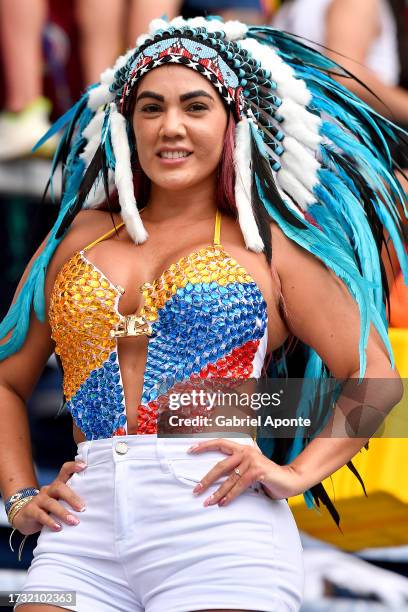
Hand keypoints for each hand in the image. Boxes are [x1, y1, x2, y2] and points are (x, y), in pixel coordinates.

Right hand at [11, 461, 86, 535]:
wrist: (25, 517)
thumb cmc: (49, 509)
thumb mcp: (60, 502)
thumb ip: (71, 500)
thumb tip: (92, 507)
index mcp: (57, 485)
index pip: (65, 470)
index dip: (74, 466)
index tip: (85, 466)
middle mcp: (48, 489)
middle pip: (59, 487)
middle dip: (72, 498)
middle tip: (83, 508)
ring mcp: (38, 499)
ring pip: (51, 503)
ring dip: (63, 513)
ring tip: (74, 522)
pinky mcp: (30, 511)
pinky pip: (41, 515)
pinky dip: (50, 521)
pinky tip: (59, 527)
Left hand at [187, 438, 302, 506]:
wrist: (289, 480)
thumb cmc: (267, 477)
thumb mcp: (249, 469)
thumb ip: (236, 469)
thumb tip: (215, 479)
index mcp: (242, 448)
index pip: (220, 443)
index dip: (204, 445)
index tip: (190, 450)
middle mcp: (246, 451)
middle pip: (220, 465)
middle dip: (206, 480)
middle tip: (195, 490)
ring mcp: (252, 460)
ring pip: (229, 478)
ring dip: (217, 492)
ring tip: (207, 502)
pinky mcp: (258, 471)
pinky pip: (239, 485)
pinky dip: (230, 495)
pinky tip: (223, 503)